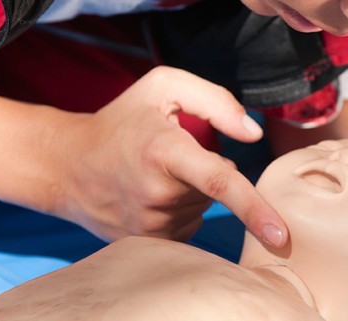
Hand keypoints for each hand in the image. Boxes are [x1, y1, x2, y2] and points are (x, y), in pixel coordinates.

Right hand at [50, 66, 287, 246]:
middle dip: (205, 170)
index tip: (280, 235)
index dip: (255, 209)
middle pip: (215, 189)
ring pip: (202, 207)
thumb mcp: (163, 87)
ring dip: (190, 190)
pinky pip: (187, 225)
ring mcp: (150, 224)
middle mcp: (158, 193)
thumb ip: (215, 100)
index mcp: (165, 151)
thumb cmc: (122, 121)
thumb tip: (252, 135)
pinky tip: (150, 195)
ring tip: (152, 174)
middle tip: (165, 154)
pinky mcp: (147, 242)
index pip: (220, 181)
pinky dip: (180, 209)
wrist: (67, 166)